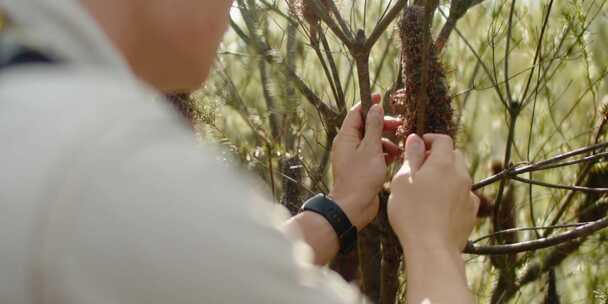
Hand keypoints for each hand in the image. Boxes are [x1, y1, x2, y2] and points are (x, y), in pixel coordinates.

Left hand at [330, 94, 400, 229]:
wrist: (353, 206)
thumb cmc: (360, 177)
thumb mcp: (371, 148)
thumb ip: (375, 127)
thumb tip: (376, 107)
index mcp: (346, 137)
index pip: (356, 113)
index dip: (369, 103)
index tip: (381, 96)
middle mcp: (348, 145)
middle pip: (366, 126)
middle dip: (383, 124)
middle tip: (398, 125)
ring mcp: (355, 157)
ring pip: (372, 141)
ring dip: (386, 141)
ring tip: (399, 147)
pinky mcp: (362, 168)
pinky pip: (374, 154)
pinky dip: (384, 153)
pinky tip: (396, 157)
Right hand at [388, 133, 478, 253]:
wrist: (432, 248)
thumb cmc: (411, 213)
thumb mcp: (403, 180)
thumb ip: (411, 157)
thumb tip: (415, 139)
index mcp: (443, 164)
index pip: (443, 140)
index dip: (430, 139)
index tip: (418, 146)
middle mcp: (461, 175)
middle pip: (454, 155)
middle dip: (439, 156)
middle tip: (421, 167)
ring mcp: (469, 194)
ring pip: (460, 176)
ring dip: (447, 176)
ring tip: (428, 189)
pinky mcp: (471, 212)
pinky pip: (464, 195)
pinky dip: (454, 194)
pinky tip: (440, 206)